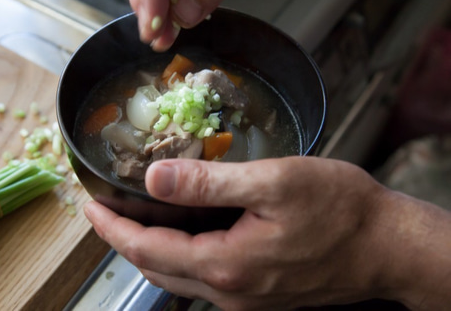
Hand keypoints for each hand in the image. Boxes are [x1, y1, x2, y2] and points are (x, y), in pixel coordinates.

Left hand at [84, 156, 450, 309]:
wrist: (387, 246)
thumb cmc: (341, 210)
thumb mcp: (273, 182)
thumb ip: (209, 183)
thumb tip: (155, 178)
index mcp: (225, 263)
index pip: (144, 249)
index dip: (110, 227)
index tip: (88, 206)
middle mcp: (230, 290)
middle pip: (155, 267)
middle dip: (122, 239)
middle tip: (105, 211)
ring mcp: (245, 298)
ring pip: (177, 275)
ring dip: (149, 248)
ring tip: (134, 218)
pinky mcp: (259, 294)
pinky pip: (204, 277)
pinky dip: (179, 254)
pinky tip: (182, 232)